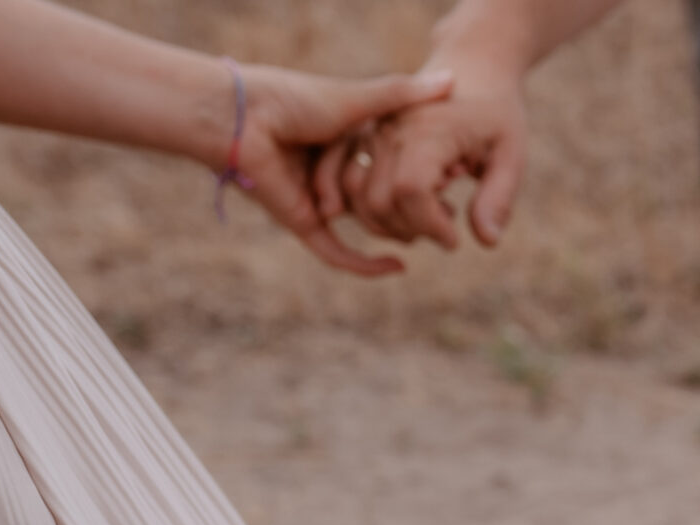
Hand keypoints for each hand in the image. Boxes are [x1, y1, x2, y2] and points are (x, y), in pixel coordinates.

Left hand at [229, 63, 457, 275]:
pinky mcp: (305, 223)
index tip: (453, 179)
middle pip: (384, 201)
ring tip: (421, 230)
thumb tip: (451, 83)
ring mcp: (320, 201)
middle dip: (412, 210)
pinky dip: (366, 266)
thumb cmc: (295, 101)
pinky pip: (338, 253)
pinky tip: (398, 267)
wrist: (245, 119)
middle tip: (445, 213)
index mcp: (347, 144)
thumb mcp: (361, 101)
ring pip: (365, 224)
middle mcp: (335, 173)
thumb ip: (402, 97)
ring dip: (392, 228)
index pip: (395, 168)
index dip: (423, 176)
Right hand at [314, 65, 528, 251]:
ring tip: (431, 217)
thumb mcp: (510, 155)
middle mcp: (391, 131)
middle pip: (379, 201)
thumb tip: (487, 242)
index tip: (456, 240)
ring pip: (358, 198)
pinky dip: (375, 211)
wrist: (472, 70)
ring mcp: (372, 134)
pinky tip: (412, 208)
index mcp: (429, 131)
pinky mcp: (363, 141)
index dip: (431, 226)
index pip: (411, 190)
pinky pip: (351, 187)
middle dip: (412, 230)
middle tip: (447, 228)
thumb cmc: (496, 116)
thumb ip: (497, 198)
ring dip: (391, 225)